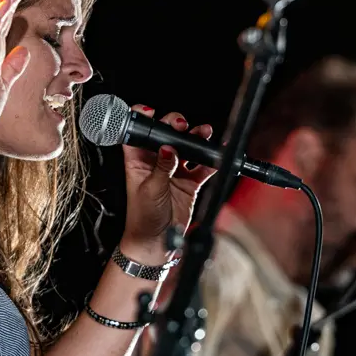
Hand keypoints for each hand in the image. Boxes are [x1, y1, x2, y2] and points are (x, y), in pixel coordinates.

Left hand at [121, 106, 215, 254]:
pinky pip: (202, 167)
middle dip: (174, 125)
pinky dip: (212, 160)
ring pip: (187, 148)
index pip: (137, 134)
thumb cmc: (142, 218)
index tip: (150, 112)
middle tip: (181, 124)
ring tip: (204, 132)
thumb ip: (162, 168)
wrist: (155, 244)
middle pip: (166, 136)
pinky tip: (218, 154)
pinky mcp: (189, 183)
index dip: (142, 120)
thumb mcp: (150, 190)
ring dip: (196, 139)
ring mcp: (174, 171)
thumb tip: (169, 147)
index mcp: (137, 162)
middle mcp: (155, 163)